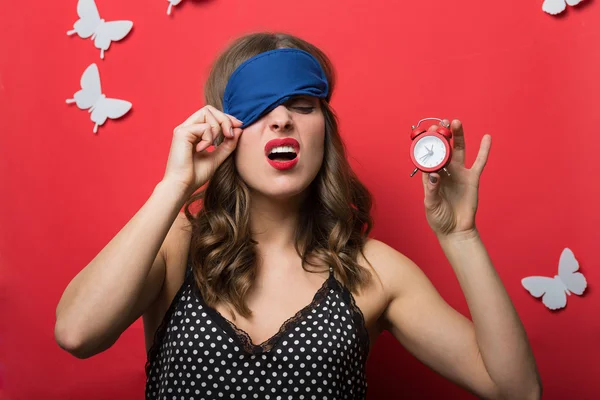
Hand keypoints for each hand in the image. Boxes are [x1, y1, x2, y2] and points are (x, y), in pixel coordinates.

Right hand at [161, 105, 243, 194]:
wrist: (183, 186)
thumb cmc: (196, 175)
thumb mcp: (217, 157)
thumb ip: (227, 144)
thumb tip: (239, 129)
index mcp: (194, 132)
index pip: (211, 114)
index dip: (227, 118)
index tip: (239, 126)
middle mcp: (187, 127)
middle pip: (209, 109)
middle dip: (225, 119)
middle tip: (230, 135)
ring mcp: (183, 129)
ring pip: (207, 113)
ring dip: (217, 128)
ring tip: (213, 145)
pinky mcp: (181, 133)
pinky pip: (204, 127)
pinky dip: (208, 139)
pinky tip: (201, 150)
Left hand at [422, 119, 491, 237]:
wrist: (455, 230)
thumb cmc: (439, 218)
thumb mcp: (431, 204)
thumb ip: (431, 189)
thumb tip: (434, 174)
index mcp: (430, 175)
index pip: (428, 155)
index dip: (428, 143)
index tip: (428, 132)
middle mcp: (444, 171)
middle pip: (443, 148)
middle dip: (442, 134)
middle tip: (441, 122)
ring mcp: (459, 173)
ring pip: (459, 150)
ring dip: (458, 136)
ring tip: (456, 122)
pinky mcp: (472, 178)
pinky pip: (479, 162)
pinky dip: (484, 150)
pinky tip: (487, 137)